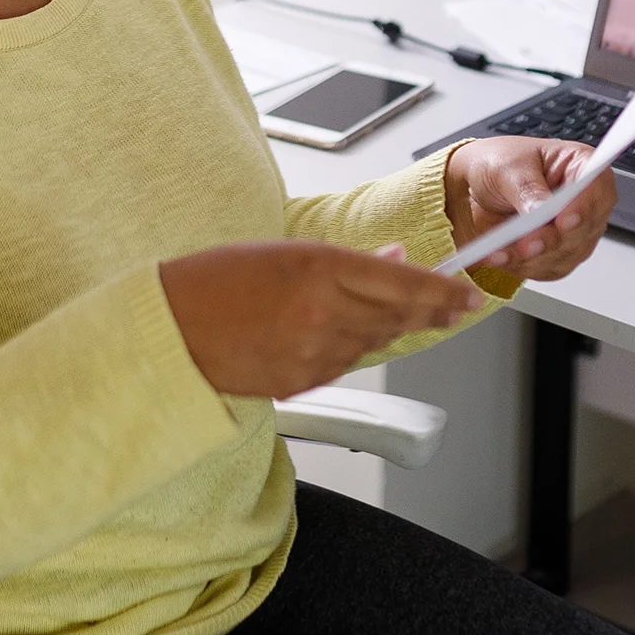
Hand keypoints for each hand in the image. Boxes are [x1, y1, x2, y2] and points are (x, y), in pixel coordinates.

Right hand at [157, 242, 482, 397]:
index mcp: (319, 269)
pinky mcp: (301, 382)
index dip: (442, 291)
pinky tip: (354, 336)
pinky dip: (356, 348)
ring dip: (395, 328)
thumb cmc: (213, 281)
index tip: (467, 294)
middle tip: (458, 307)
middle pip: (398, 316)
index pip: (403, 282)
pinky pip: (345, 365)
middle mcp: (323, 313)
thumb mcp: (284, 252)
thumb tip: (393, 258)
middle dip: (433, 311)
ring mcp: (313, 353)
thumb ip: (345, 260)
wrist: (167, 332)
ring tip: (410, 316)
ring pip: (375, 342)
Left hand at [442, 136, 615, 281]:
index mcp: (580, 165)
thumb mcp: (507, 167)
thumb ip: (527, 188)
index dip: (585, 206)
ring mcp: (574, 231)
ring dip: (534, 257)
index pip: (598, 186)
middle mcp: (584, 201)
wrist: (477, 187)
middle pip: (586, 227)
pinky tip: (499, 256)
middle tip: (527, 243)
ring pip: (567, 254)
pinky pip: (547, 268)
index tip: (562, 220)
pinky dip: (521, 266)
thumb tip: (542, 209)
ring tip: (503, 251)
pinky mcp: (557, 254)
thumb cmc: (499, 164)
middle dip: (554, 239)